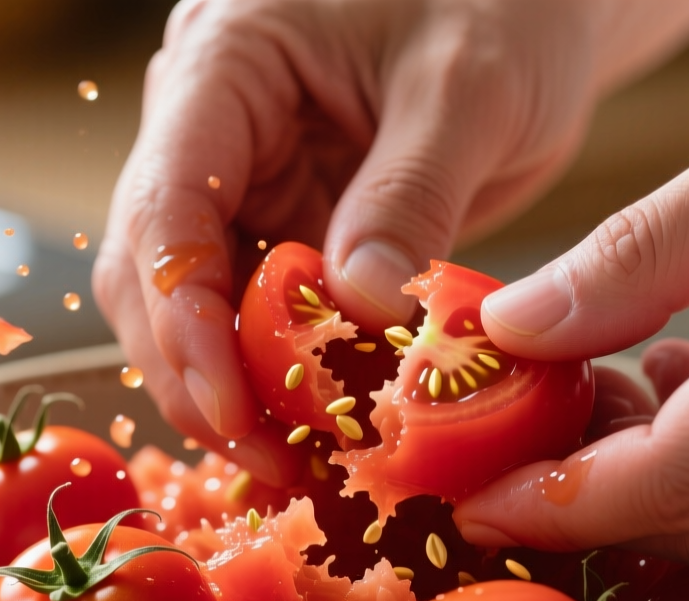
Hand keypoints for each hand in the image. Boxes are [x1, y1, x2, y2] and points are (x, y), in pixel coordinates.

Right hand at [93, 0, 688, 484]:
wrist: (534, 4)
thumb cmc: (504, 4)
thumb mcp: (470, 88)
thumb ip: (410, 194)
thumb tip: (358, 312)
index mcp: (225, 62)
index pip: (166, 202)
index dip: (185, 317)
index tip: (234, 404)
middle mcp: (210, 126)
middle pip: (155, 272)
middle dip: (203, 376)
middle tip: (276, 462)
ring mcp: (244, 180)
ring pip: (195, 308)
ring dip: (237, 392)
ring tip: (303, 466)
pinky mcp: (286, 226)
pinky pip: (259, 315)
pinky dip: (284, 377)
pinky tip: (323, 433)